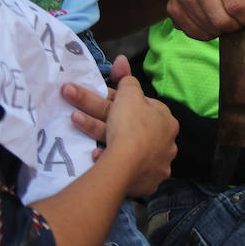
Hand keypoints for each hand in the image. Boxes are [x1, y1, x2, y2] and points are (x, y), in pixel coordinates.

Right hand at [63, 55, 177, 196]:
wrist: (126, 164)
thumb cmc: (131, 125)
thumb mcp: (128, 95)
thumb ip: (126, 80)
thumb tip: (123, 61)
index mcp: (167, 123)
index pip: (147, 108)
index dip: (124, 102)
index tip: (106, 100)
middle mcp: (166, 144)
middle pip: (133, 128)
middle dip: (105, 118)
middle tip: (77, 112)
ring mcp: (157, 166)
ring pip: (127, 148)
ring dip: (102, 136)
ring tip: (77, 125)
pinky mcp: (145, 184)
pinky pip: (125, 170)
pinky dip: (108, 159)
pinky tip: (95, 155)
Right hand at [167, 0, 244, 40]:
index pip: (239, 6)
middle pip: (223, 21)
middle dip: (235, 26)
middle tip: (237, 19)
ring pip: (209, 30)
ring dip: (221, 31)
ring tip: (224, 18)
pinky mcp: (172, 8)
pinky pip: (195, 33)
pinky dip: (207, 33)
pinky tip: (210, 21)